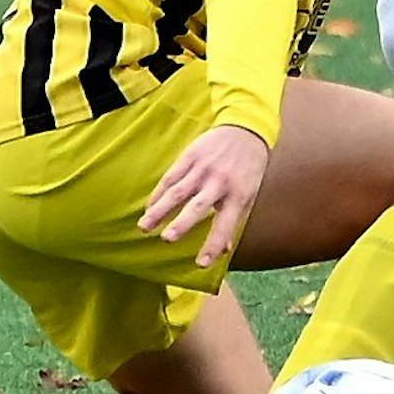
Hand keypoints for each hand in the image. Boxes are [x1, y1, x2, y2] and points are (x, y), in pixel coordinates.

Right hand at [138, 125, 271, 268]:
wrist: (246, 130)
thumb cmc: (248, 169)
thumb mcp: (249, 194)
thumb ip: (234, 221)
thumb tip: (224, 251)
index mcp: (238, 196)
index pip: (225, 226)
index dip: (213, 245)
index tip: (200, 264)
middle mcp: (220, 183)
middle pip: (198, 206)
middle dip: (182, 223)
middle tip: (167, 239)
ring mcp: (203, 169)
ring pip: (178, 191)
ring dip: (160, 210)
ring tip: (144, 226)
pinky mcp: (191, 156)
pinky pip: (171, 176)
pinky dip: (158, 193)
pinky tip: (149, 206)